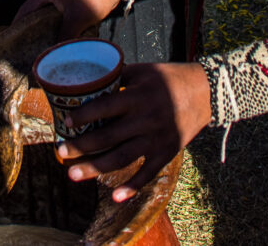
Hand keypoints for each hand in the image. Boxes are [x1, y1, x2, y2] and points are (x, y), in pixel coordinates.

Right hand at [14, 0, 122, 38]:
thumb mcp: (77, 19)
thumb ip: (64, 36)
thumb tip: (53, 54)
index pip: (25, 10)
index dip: (18, 26)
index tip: (13, 42)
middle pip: (34, 13)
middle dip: (30, 30)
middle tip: (26, 47)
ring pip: (47, 15)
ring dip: (44, 29)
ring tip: (39, 46)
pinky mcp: (71, 0)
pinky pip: (58, 15)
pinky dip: (56, 26)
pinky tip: (56, 39)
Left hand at [55, 62, 210, 201]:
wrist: (207, 91)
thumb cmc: (172, 77)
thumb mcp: (146, 70)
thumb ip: (121, 74)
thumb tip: (93, 77)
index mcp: (139, 95)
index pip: (106, 106)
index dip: (85, 115)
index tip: (67, 122)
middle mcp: (146, 118)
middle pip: (108, 136)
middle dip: (82, 146)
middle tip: (60, 153)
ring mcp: (156, 138)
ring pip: (122, 157)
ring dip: (95, 168)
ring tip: (73, 175)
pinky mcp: (167, 151)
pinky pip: (148, 172)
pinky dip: (132, 186)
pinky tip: (115, 197)